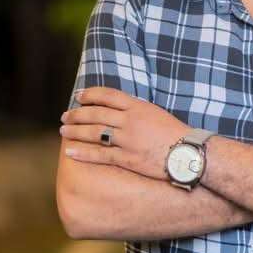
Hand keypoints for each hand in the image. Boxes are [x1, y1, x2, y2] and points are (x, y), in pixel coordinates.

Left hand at [59, 87, 190, 178]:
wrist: (189, 152)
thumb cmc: (177, 133)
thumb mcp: (156, 114)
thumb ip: (137, 111)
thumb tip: (121, 109)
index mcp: (138, 107)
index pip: (108, 96)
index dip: (91, 95)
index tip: (79, 97)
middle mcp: (130, 121)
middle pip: (96, 114)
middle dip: (77, 114)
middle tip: (65, 116)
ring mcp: (128, 140)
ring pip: (94, 133)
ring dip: (76, 131)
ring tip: (63, 131)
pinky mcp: (128, 158)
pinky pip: (101, 154)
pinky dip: (83, 153)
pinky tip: (70, 152)